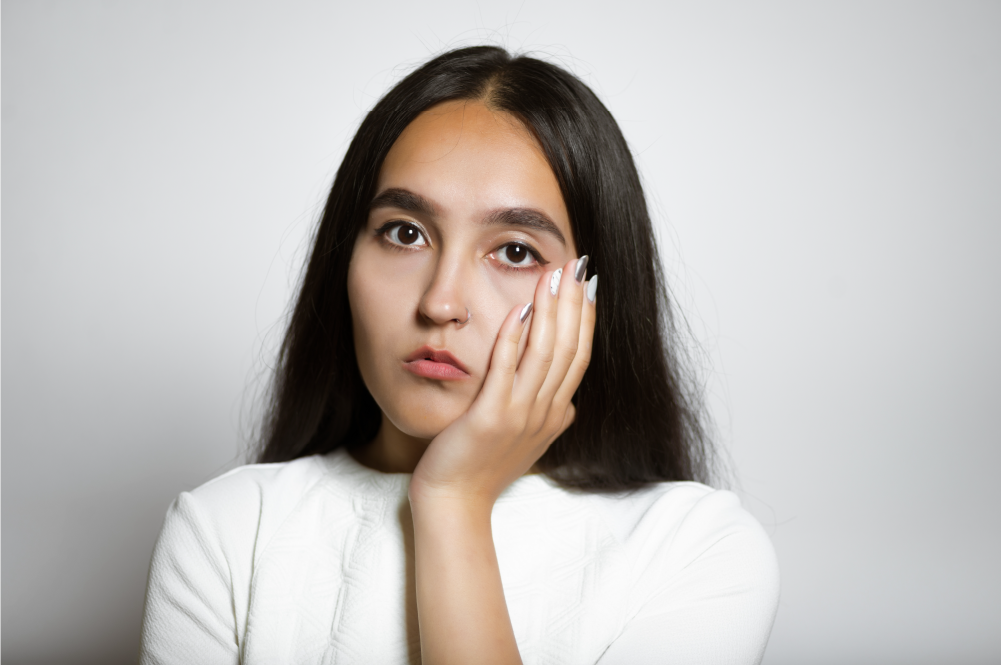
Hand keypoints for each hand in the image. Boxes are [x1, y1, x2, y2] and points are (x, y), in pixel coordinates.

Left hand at [409, 255, 596, 508]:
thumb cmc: (484, 468)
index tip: (587, 284)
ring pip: (544, 354)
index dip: (585, 318)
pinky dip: (515, 337)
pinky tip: (517, 308)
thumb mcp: (528, 442)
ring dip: (550, 310)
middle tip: (576, 266)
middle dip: (573, 303)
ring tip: (552, 275)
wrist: (455, 502)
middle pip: (568, 348)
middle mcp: (545, 412)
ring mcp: (520, 415)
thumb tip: (568, 403)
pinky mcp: (492, 418)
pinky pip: (506, 370)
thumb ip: (548, 417)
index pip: (579, 356)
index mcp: (555, 414)